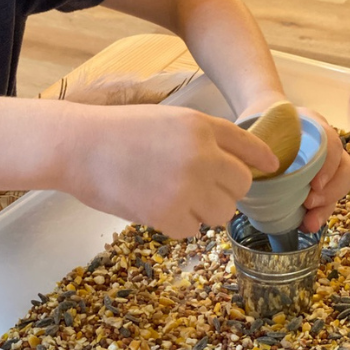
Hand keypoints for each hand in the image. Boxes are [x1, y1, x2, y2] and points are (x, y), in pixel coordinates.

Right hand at [65, 104, 278, 238]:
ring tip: (175, 199)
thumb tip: (225, 166)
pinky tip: (157, 209)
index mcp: (201, 126)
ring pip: (222, 212)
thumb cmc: (117, 131)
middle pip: (241, 186)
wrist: (78, 146)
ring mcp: (187, 186)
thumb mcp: (166, 119)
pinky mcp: (168, 214)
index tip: (271, 167)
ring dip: (204, 210)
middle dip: (226, 191)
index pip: (249, 146)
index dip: (263, 159)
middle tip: (201, 190)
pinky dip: (178, 224)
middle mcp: (202, 155)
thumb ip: (200, 138)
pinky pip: (192, 230)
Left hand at [236, 98, 349, 232]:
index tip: (315, 184)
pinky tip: (305, 225)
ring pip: (340, 185)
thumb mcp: (257, 127)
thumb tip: (249, 166)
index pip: (331, 143)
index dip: (327, 164)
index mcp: (312, 126)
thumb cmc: (259, 124)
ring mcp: (325, 163)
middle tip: (309, 205)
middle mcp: (325, 144)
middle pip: (345, 168)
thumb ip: (257, 142)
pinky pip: (328, 198)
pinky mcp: (319, 181)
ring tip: (309, 223)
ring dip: (327, 207)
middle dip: (332, 191)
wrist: (259, 122)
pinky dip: (320, 213)